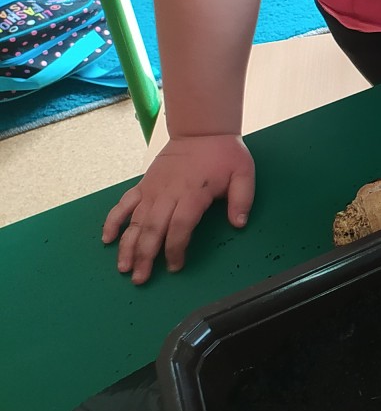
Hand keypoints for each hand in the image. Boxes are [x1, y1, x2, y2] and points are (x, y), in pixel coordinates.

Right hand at [102, 134, 254, 284]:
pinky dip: (113, 221)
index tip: (175, 266)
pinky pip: (123, 204)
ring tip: (123, 268)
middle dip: (145, 256)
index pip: (180, 227)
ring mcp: (152, 190)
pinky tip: (107, 239)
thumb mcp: (243, 173)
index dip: (175, 249)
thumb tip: (238, 225)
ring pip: (136, 221)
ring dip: (127, 245)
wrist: (201, 130)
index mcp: (193, 194)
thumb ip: (242, 199)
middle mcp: (168, 194)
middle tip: (141, 279)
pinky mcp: (143, 185)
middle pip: (153, 229)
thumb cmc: (225, 154)